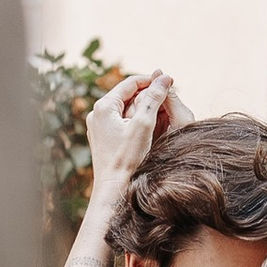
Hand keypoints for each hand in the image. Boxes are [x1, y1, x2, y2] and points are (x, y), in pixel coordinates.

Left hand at [84, 69, 173, 219]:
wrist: (113, 189)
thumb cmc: (128, 159)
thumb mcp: (144, 125)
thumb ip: (154, 98)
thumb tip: (164, 77)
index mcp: (104, 106)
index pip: (131, 83)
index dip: (152, 81)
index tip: (170, 82)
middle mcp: (97, 114)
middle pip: (127, 95)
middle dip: (148, 95)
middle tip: (168, 96)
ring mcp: (97, 127)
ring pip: (124, 109)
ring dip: (142, 108)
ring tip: (161, 112)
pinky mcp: (102, 138)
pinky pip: (120, 122)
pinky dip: (134, 120)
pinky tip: (148, 127)